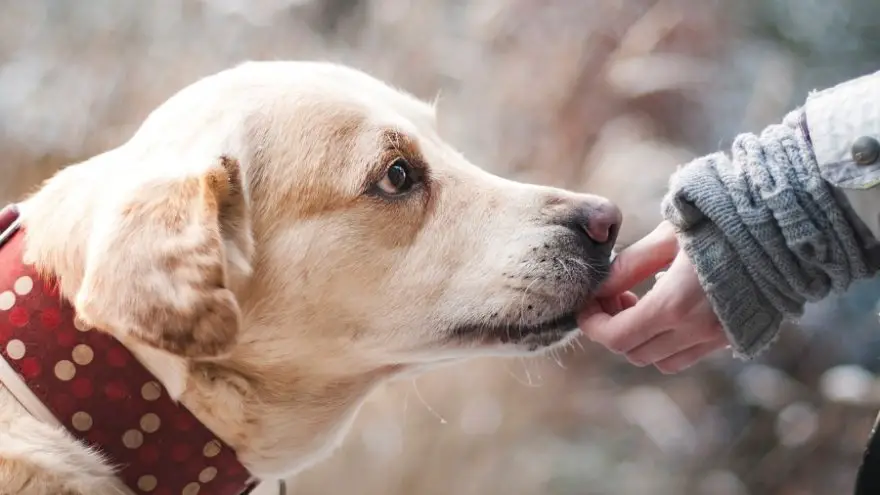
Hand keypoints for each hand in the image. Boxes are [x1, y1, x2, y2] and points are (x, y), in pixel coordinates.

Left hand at [578, 222, 728, 372]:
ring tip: (641, 301)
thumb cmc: (721, 221)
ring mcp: (718, 338)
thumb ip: (629, 265)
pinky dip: (668, 342)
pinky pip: (688, 355)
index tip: (587, 304)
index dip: (592, 324)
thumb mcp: (668, 236)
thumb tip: (599, 287)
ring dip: (641, 339)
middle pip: (633, 352)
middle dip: (613, 328)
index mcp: (675, 304)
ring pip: (660, 360)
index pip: (616, 337)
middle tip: (615, 296)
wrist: (784, 227)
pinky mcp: (734, 337)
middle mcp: (696, 330)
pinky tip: (671, 308)